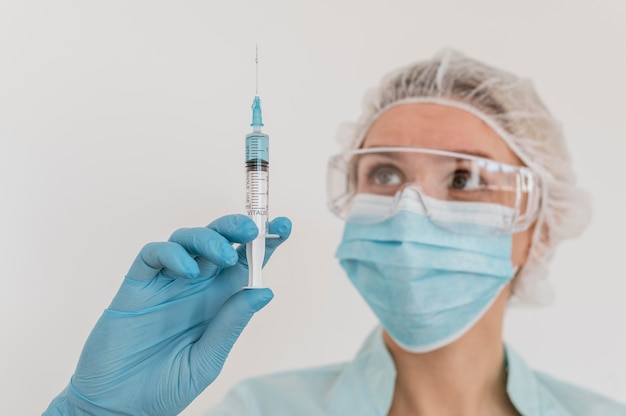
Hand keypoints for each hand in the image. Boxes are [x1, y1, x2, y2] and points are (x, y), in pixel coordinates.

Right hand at [44, 214, 291, 415]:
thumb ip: (231, 324)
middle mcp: (194, 287)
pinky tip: (189, 270)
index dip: (264, 243)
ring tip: (224, 255)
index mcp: (217, 302)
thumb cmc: (165, 388)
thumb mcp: (207, 360)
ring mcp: (166, 283)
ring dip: (209, 238)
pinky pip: (153, 254)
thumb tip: (264, 291)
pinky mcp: (137, 286)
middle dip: (237, 228)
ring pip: (187, 239)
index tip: (284, 227)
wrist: (118, 407)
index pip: (245, 263)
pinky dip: (173, 253)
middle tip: (252, 230)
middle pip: (219, 241)